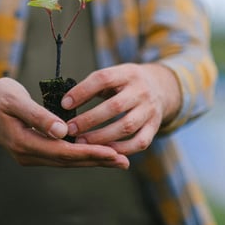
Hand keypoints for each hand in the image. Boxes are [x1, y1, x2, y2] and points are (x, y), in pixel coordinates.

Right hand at [0, 76, 128, 168]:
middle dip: (96, 160)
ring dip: (91, 160)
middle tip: (123, 161)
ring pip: (65, 160)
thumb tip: (62, 132)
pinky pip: (60, 155)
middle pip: (68, 160)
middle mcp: (26, 153)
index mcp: (22, 141)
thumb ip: (38, 115)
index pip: (62, 151)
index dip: (89, 152)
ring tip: (116, 159)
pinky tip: (94, 152)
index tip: (112, 152)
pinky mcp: (33, 149)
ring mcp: (29, 153)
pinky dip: (79, 154)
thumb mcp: (14, 99)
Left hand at [61, 63, 181, 155]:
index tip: (64, 104)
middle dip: (90, 119)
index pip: (103, 79)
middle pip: (115, 106)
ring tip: (81, 142)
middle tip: (70, 129)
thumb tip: (66, 103)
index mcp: (127, 73)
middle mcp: (141, 91)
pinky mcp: (155, 126)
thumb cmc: (125, 84)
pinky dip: (122, 149)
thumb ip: (92, 86)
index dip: (82, 91)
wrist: (160, 87)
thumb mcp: (113, 76)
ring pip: (126, 126)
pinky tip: (104, 151)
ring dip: (101, 137)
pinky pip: (140, 142)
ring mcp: (150, 110)